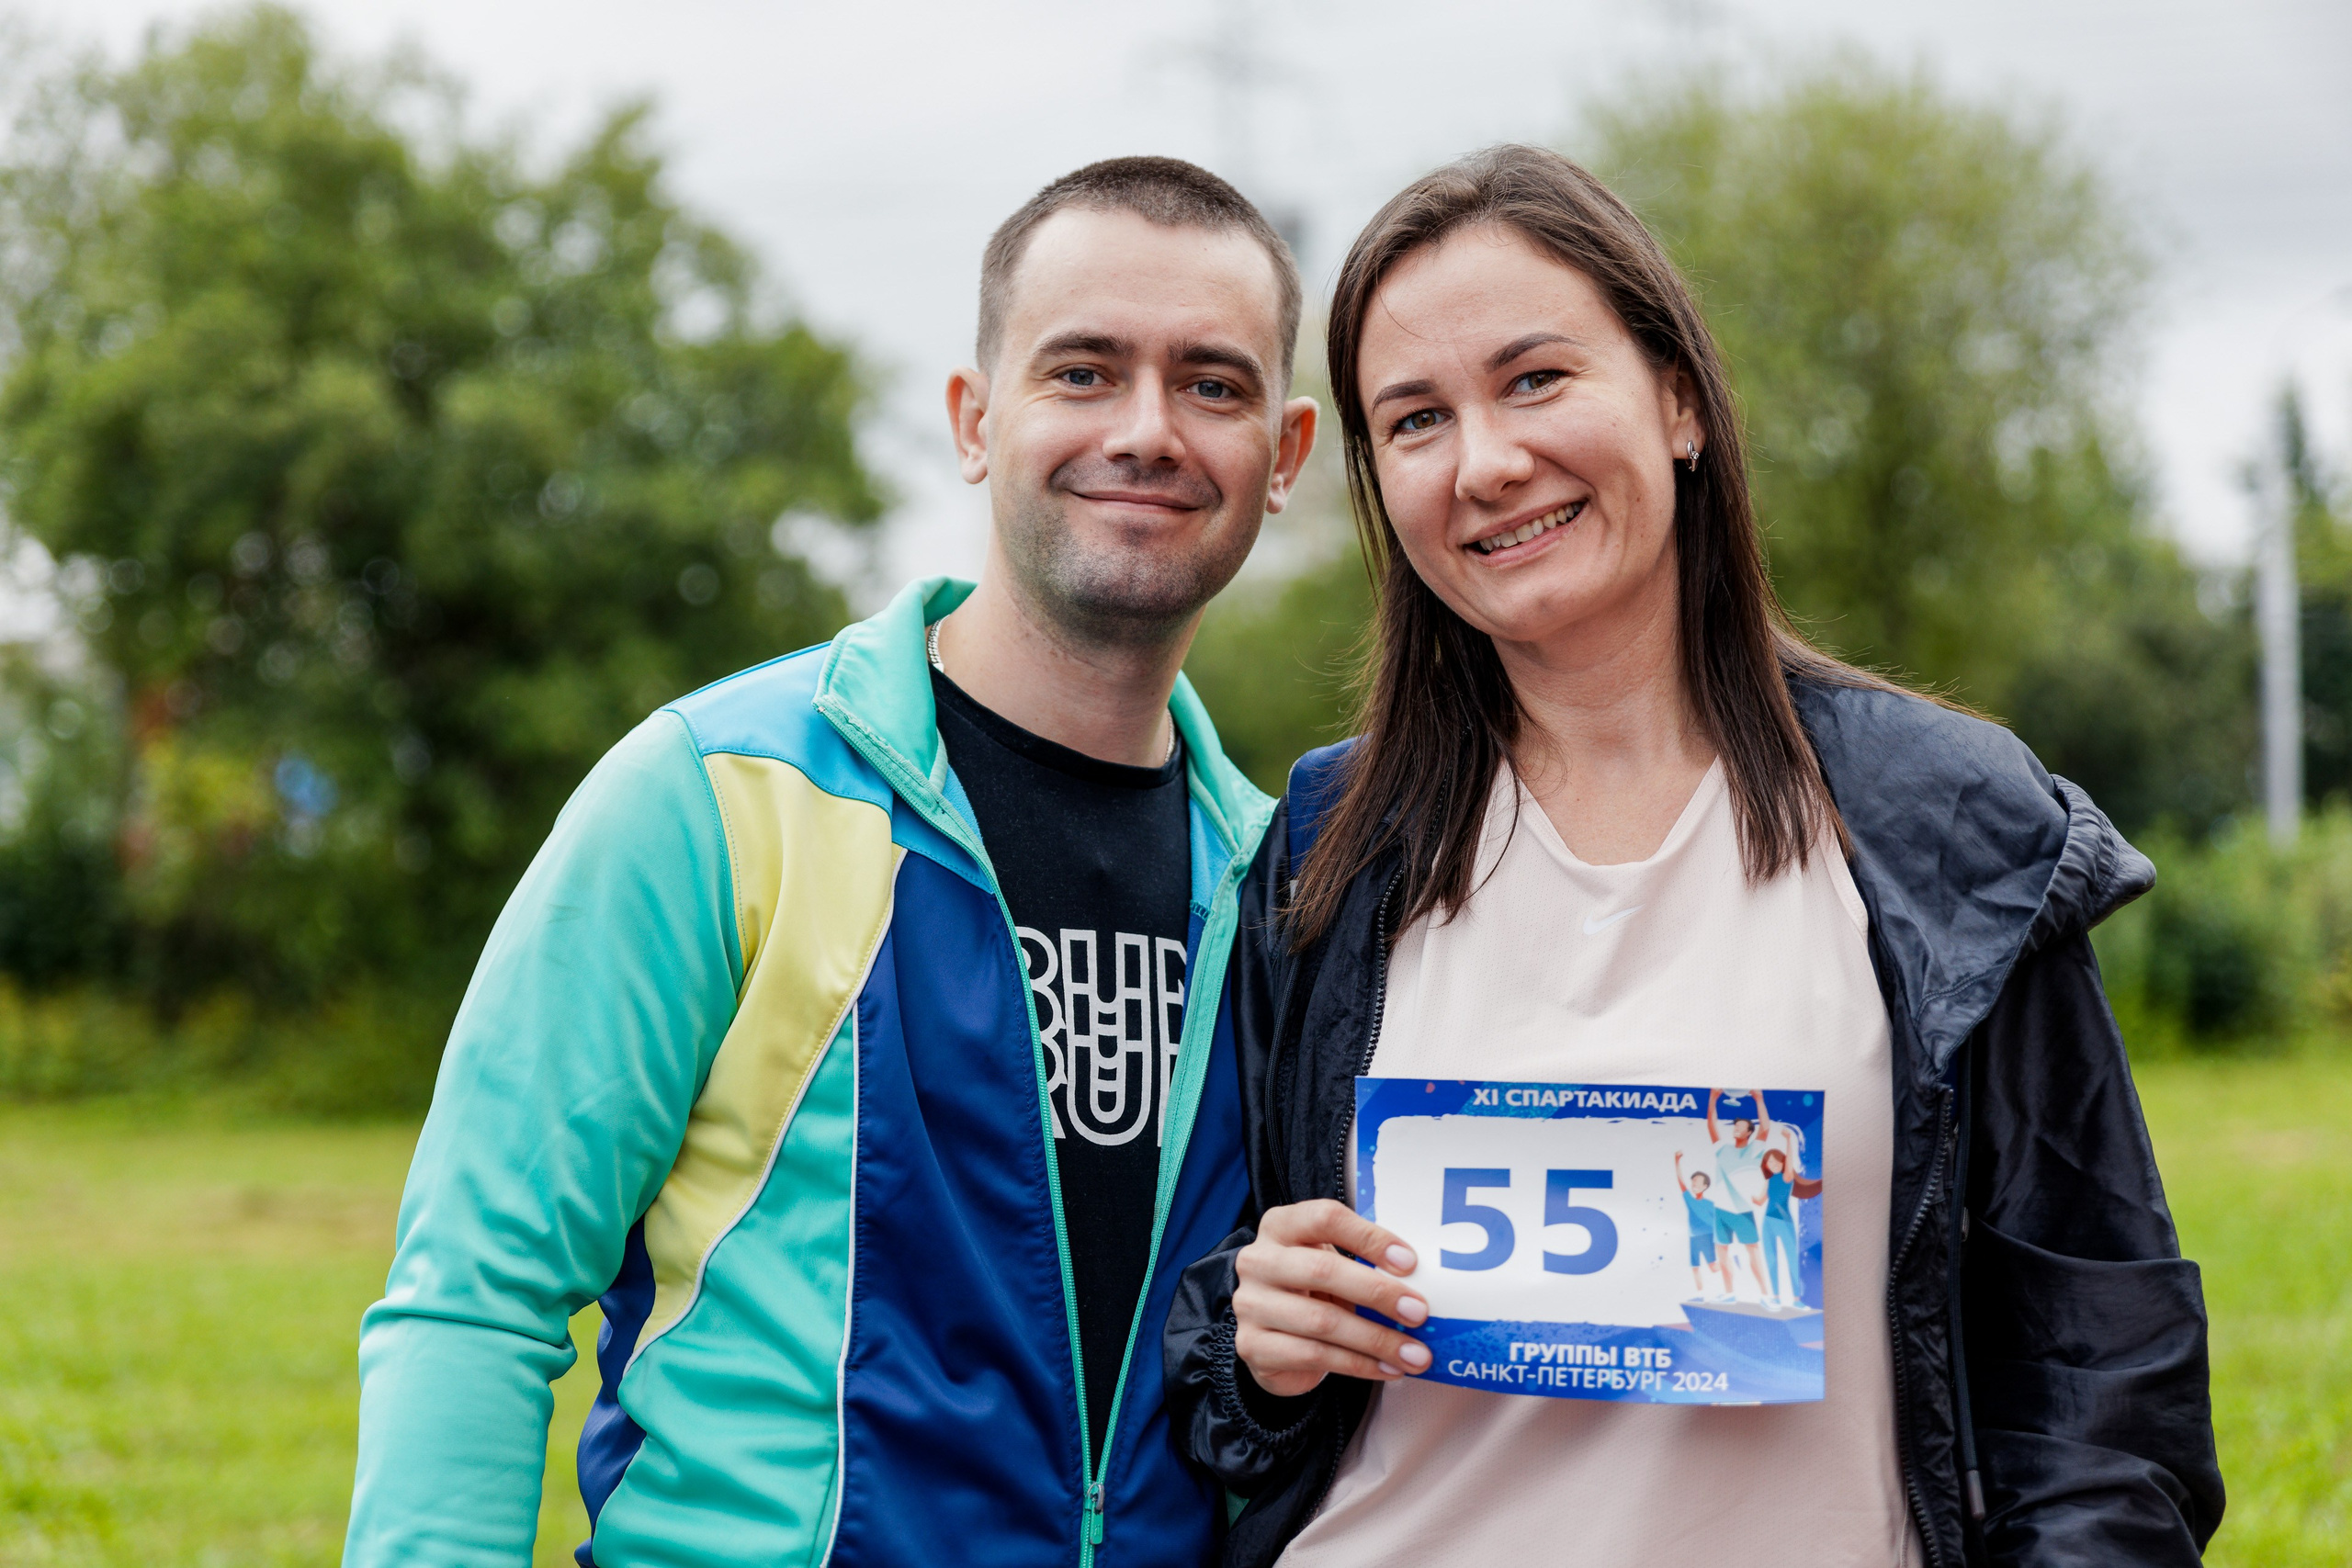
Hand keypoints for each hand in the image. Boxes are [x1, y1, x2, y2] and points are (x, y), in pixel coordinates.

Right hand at [1232, 1199, 1431, 1397]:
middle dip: (1378, 1292)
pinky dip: (1359, 1365)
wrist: (1273, 1338)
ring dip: (1377, 1339)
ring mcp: (1251, 1305)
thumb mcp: (1331, 1264)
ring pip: (1322, 1321)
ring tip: (1415, 1353)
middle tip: (1418, 1312)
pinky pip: (1315, 1356)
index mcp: (1280, 1226)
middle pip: (1322, 1269)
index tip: (1409, 1262)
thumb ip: (1363, 1263)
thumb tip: (1420, 1283)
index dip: (1369, 1237)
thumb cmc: (1312, 1290)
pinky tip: (1388, 1368)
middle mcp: (1258, 1261)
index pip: (1325, 1218)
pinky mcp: (1254, 1346)